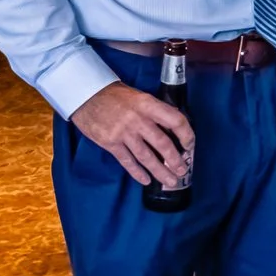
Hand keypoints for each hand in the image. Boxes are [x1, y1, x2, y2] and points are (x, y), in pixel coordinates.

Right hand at [70, 81, 193, 188]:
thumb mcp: (139, 96)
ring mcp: (123, 133)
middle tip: (183, 170)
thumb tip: (171, 130)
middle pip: (162, 143)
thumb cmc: (115, 95)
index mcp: (148, 104)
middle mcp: (138, 119)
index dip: (186, 134)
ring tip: (171, 180)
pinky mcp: (110, 143)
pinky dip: (137, 172)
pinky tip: (146, 180)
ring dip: (160, 171)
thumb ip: (154, 111)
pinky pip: (127, 161)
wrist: (85, 94)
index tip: (189, 145)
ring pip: (146, 156)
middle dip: (175, 160)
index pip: (175, 120)